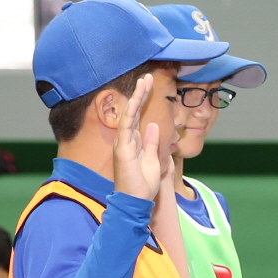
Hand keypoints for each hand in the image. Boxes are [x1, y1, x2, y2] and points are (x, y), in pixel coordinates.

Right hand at [110, 74, 164, 201]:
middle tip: (147, 77)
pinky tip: (135, 100)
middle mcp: (127, 139)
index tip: (149, 85)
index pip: (139, 116)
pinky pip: (126, 126)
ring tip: (143, 81)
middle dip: (140, 93)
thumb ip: (152, 142)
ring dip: (136, 97)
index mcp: (134, 141)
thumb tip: (154, 125)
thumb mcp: (153, 159)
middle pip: (133, 111)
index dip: (143, 100)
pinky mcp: (123, 148)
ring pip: (129, 114)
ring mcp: (124, 143)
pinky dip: (130, 112)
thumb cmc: (143, 184)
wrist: (136, 201)